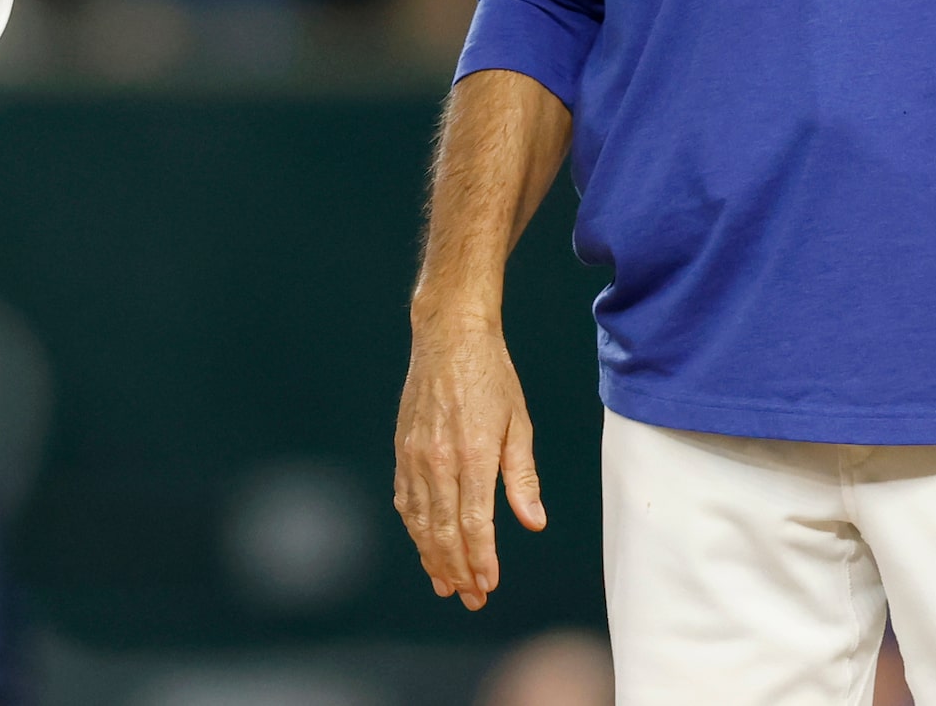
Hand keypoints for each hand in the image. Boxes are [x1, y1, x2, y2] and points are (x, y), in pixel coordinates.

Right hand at [392, 315, 546, 609]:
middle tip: (472, 598)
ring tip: (447, 584)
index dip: (481, 559)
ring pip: (420, 521)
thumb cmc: (491, 376)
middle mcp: (439, 459)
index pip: (475, 523)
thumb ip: (522, 477)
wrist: (449, 336)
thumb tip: (533, 521)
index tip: (489, 585)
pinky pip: (405, 500)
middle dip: (458, 569)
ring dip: (433, 557)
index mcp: (473, 454)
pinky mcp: (402, 450)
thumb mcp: (518, 423)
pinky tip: (424, 545)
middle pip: (443, 530)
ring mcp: (415, 456)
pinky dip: (414, 529)